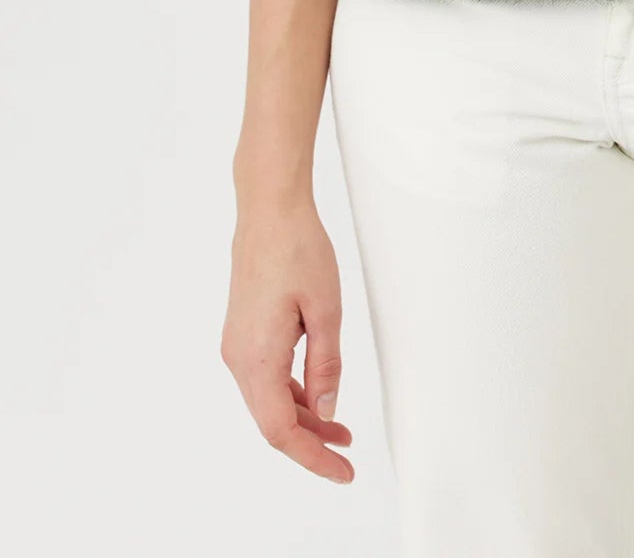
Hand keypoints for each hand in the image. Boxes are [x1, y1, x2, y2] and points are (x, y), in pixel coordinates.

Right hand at [222, 197, 354, 483]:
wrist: (269, 210)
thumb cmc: (298, 250)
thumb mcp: (326, 311)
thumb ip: (326, 367)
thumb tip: (326, 412)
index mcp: (256, 359)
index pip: (280, 431)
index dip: (312, 457)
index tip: (342, 471)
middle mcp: (238, 358)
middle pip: (273, 421)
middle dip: (310, 441)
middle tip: (348, 452)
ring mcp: (237, 345)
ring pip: (269, 400)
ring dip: (303, 417)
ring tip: (341, 428)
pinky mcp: (243, 332)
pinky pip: (266, 377)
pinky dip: (292, 393)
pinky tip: (317, 394)